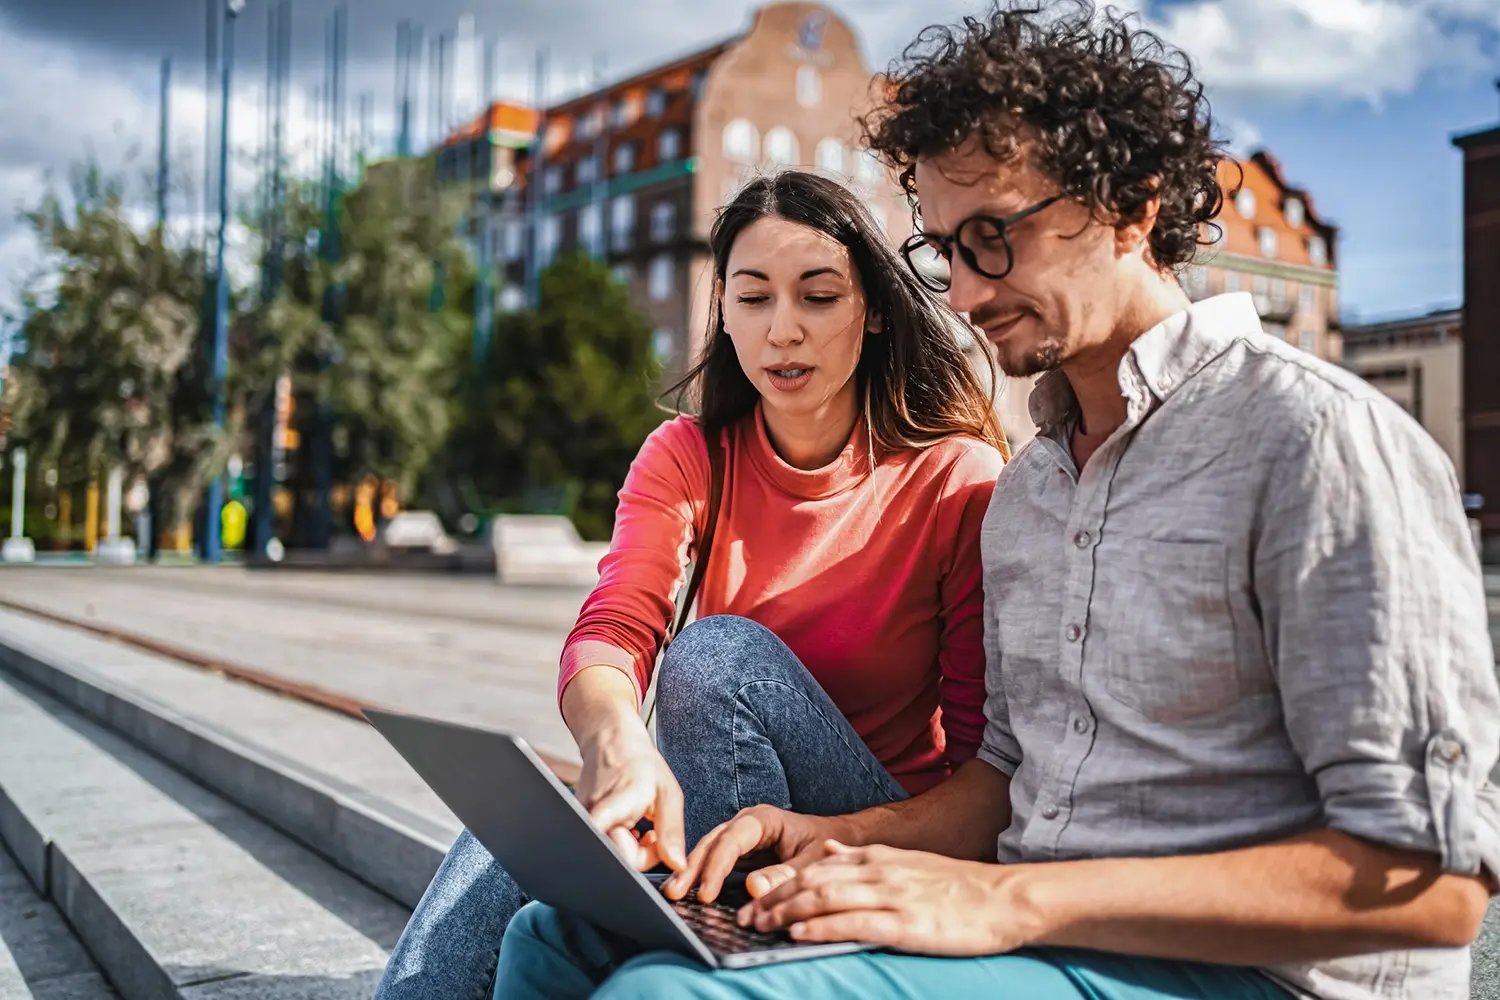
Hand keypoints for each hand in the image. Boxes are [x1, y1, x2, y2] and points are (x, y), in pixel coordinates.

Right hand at [576, 723, 686, 871]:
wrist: (611, 742)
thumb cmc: (640, 763)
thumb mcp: (668, 792)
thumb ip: (671, 831)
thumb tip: (677, 866)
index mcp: (616, 806)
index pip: (621, 855)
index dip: (644, 857)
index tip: (655, 838)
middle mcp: (592, 817)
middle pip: (618, 860)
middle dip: (641, 855)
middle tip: (651, 832)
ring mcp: (581, 822)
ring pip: (611, 855)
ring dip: (631, 848)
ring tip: (639, 825)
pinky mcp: (579, 824)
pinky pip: (603, 846)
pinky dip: (619, 842)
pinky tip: (626, 827)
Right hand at [661, 804, 843, 902]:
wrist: (839, 838)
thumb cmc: (827, 845)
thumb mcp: (812, 862)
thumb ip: (785, 875)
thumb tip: (753, 888)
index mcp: (763, 819)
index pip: (732, 841)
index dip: (716, 867)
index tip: (706, 893)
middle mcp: (746, 823)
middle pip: (713, 843)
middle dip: (692, 868)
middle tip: (674, 893)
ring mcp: (740, 836)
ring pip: (710, 851)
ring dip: (692, 872)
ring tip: (673, 893)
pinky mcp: (740, 852)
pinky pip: (717, 861)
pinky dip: (702, 875)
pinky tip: (690, 891)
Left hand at [738, 842, 1044, 955]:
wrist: (1003, 898)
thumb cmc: (957, 886)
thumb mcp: (906, 862)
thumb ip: (865, 857)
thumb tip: (829, 850)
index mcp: (878, 857)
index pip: (816, 868)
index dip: (782, 884)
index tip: (756, 898)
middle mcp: (878, 871)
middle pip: (812, 882)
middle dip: (775, 900)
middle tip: (746, 917)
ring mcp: (891, 896)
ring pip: (826, 900)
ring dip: (788, 913)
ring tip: (761, 925)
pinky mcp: (905, 923)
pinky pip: (854, 923)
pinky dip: (822, 928)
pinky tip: (799, 935)